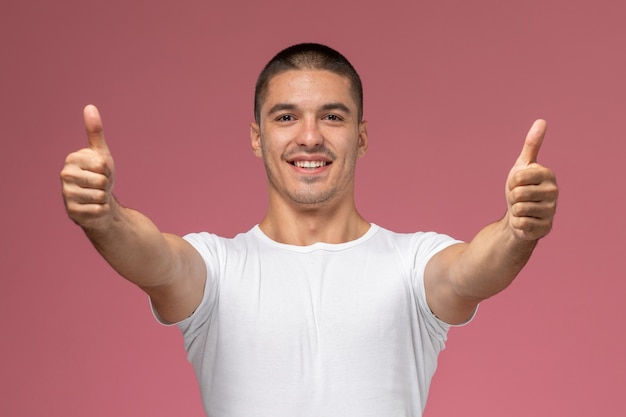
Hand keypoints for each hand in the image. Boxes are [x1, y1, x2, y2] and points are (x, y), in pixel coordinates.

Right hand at [61, 105, 115, 229]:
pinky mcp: (72, 212)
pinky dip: (102, 209)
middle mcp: (65, 176)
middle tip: (100, 185)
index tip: (102, 172)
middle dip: (106, 184)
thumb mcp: (101, 153)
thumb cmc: (101, 176)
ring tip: (97, 196)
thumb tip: (90, 106)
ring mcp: (66, 194)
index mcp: (72, 159)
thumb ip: (95, 132)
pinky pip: (99, 209)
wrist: (100, 203)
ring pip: (100, 195)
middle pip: (102, 180)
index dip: (108, 170)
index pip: (102, 164)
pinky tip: (94, 208)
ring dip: (104, 197)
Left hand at [505, 120, 557, 240]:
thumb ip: (531, 145)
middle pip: (517, 194)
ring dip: (515, 210)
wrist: (519, 214)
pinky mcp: (545, 228)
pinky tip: (524, 220)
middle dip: (512, 197)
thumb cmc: (521, 187)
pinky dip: (517, 223)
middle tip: (519, 198)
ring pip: (519, 209)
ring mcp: (551, 211)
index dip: (512, 182)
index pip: (518, 177)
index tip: (518, 183)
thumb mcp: (522, 165)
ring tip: (522, 208)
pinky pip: (521, 223)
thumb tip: (541, 121)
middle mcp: (554, 192)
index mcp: (548, 175)